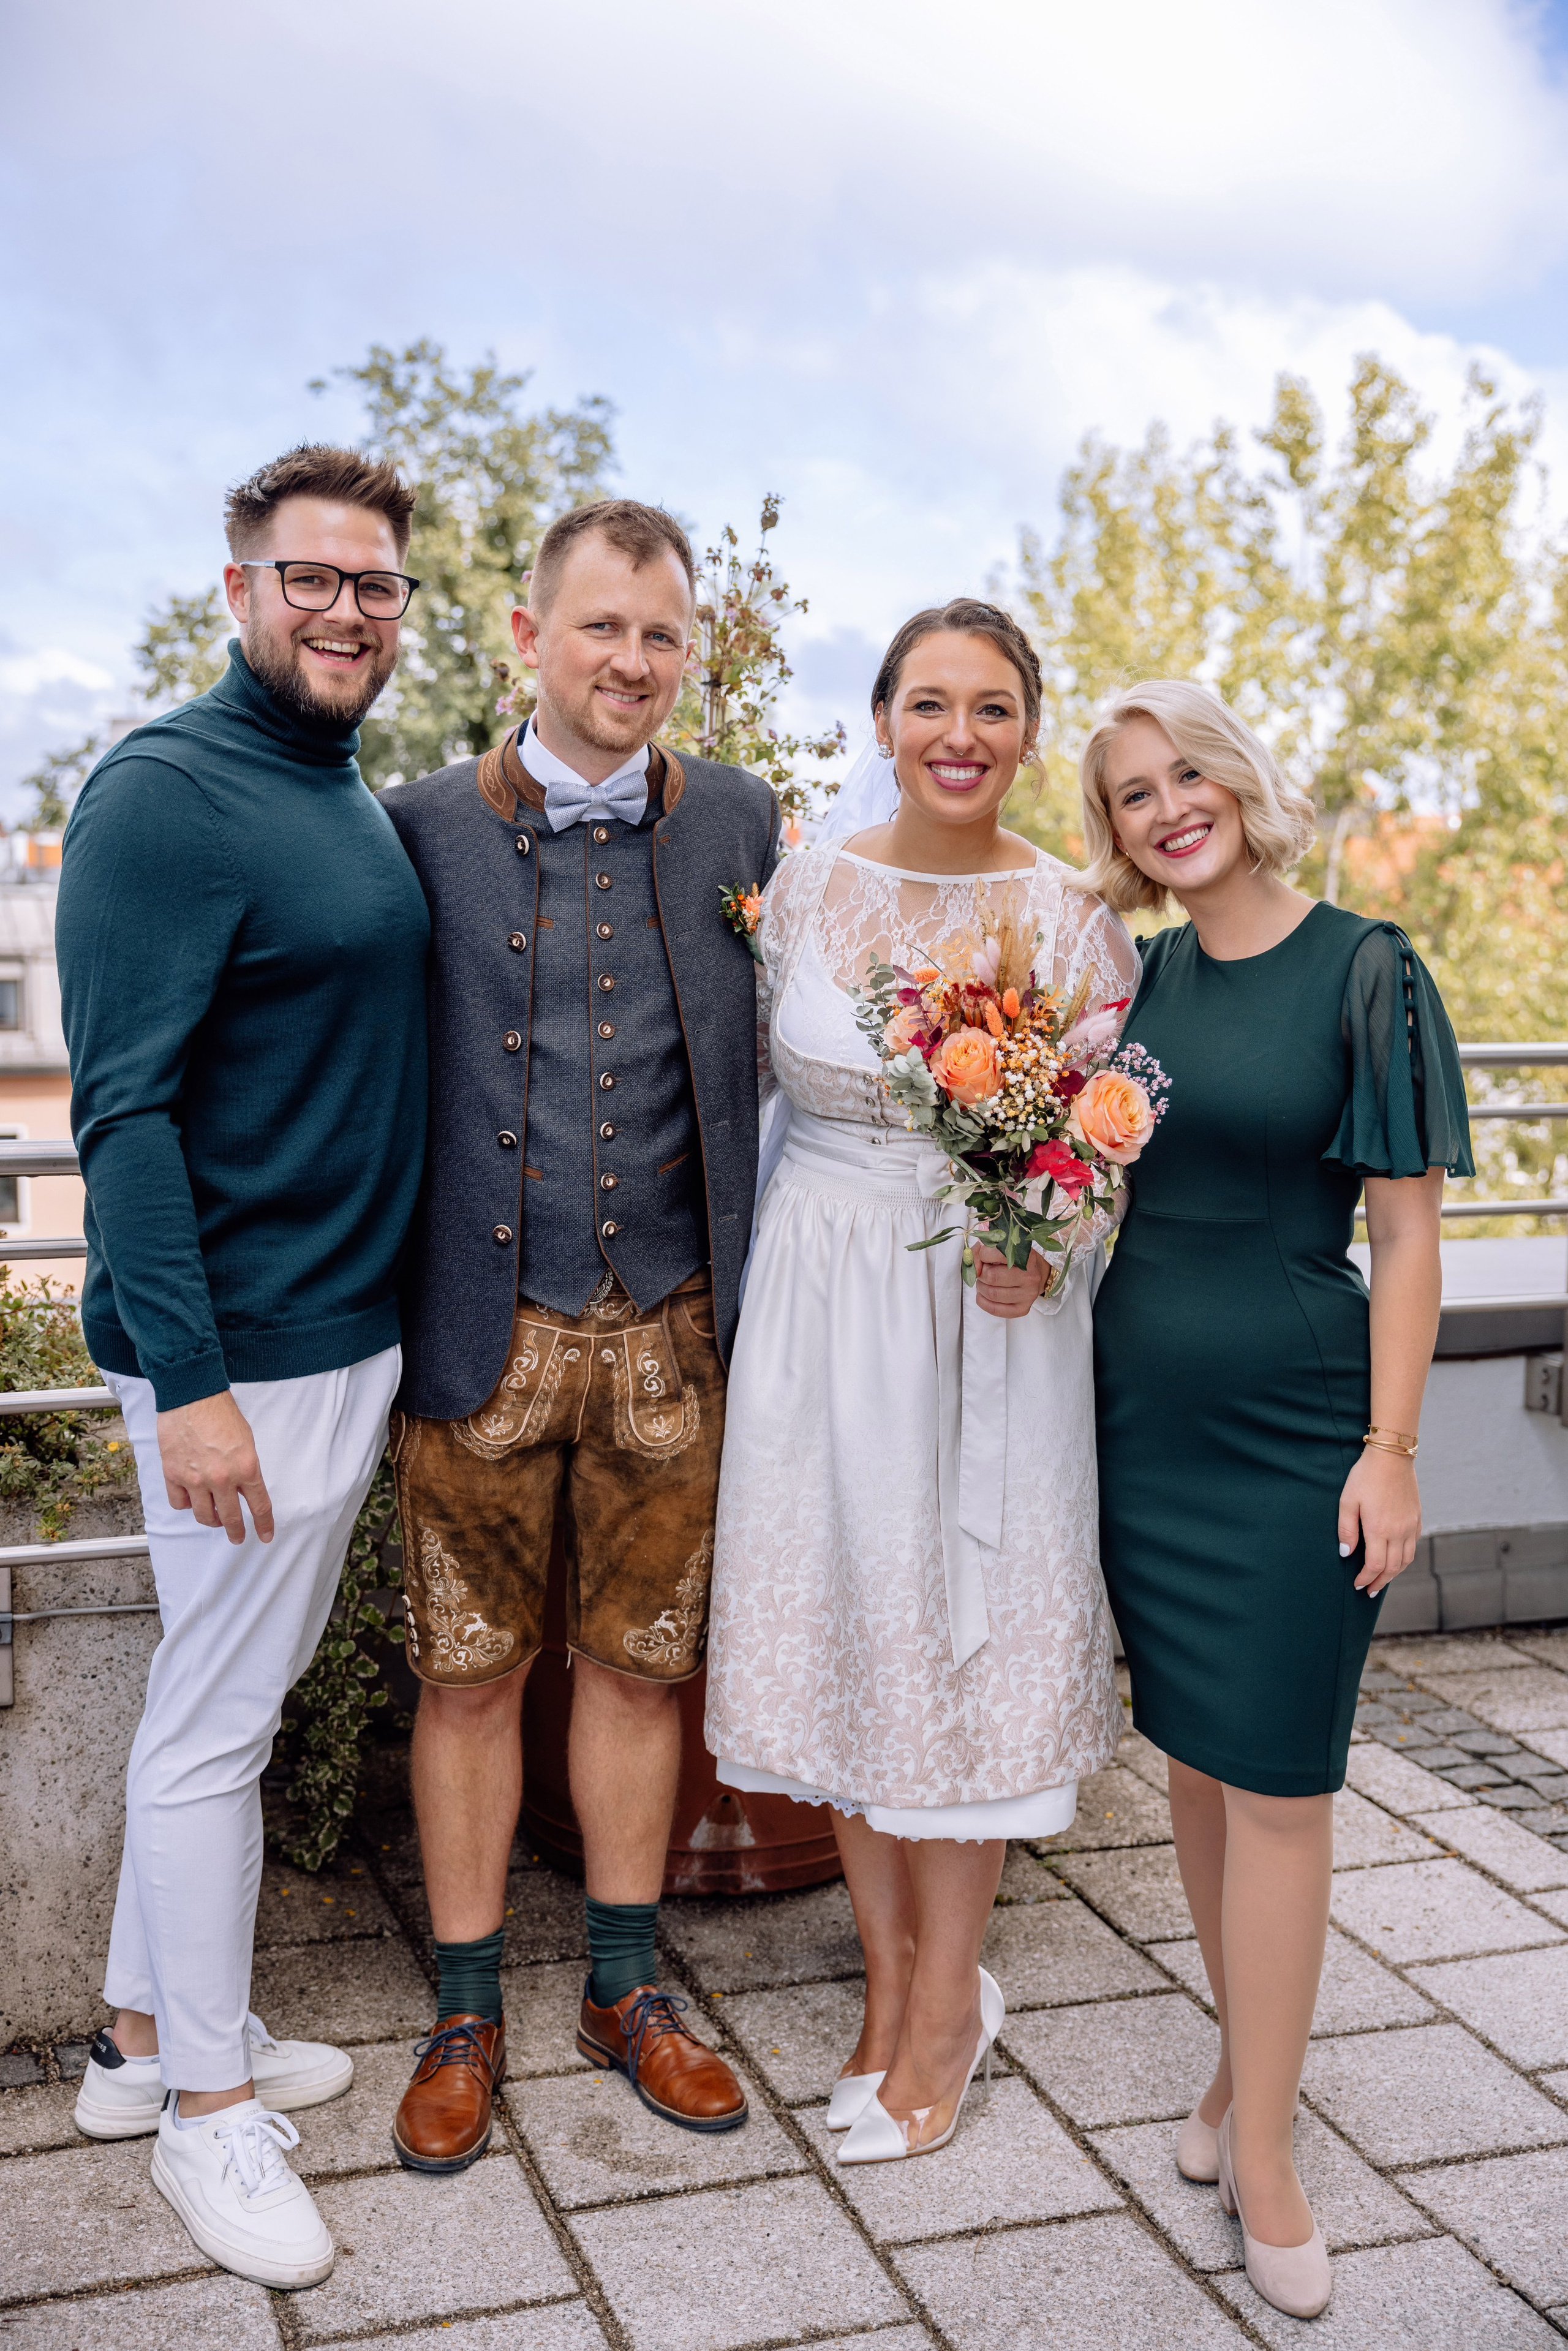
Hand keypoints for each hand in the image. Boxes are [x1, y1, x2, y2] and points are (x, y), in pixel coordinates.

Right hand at [157, 1390, 273, 1544]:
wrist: (192, 1397)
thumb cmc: (221, 1413)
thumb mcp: (247, 1441)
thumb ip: (246, 1468)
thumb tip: (244, 1489)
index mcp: (246, 1467)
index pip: (259, 1506)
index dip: (264, 1525)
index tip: (266, 1535)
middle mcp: (222, 1478)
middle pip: (230, 1518)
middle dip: (236, 1531)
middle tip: (238, 1537)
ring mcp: (195, 1479)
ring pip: (204, 1516)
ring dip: (211, 1521)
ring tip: (214, 1518)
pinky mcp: (173, 1475)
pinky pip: (180, 1503)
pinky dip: (187, 1504)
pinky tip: (191, 1499)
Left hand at [972, 1240, 1051, 1319]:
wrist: (1036, 1273)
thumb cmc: (1015, 1259)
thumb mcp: (1001, 1247)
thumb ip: (981, 1251)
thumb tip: (973, 1268)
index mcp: (1025, 1256)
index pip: (992, 1254)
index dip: (981, 1256)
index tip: (983, 1257)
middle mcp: (1030, 1276)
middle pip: (991, 1277)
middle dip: (981, 1274)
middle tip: (984, 1271)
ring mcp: (1028, 1294)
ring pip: (991, 1294)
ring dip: (981, 1287)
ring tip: (985, 1282)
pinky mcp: (1023, 1309)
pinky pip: (994, 1309)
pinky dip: (983, 1301)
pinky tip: (985, 1294)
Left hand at [1338, 1446, 1419, 1594]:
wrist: (1392, 1456)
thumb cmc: (1365, 1477)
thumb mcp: (1347, 1501)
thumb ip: (1346, 1529)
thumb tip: (1346, 1554)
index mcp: (1379, 1529)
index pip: (1375, 1565)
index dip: (1366, 1578)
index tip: (1357, 1585)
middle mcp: (1398, 1532)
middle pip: (1392, 1568)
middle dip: (1379, 1582)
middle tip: (1369, 1591)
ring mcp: (1410, 1525)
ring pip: (1406, 1560)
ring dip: (1394, 1574)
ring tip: (1382, 1580)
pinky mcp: (1416, 1518)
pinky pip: (1413, 1546)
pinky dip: (1404, 1558)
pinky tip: (1395, 1559)